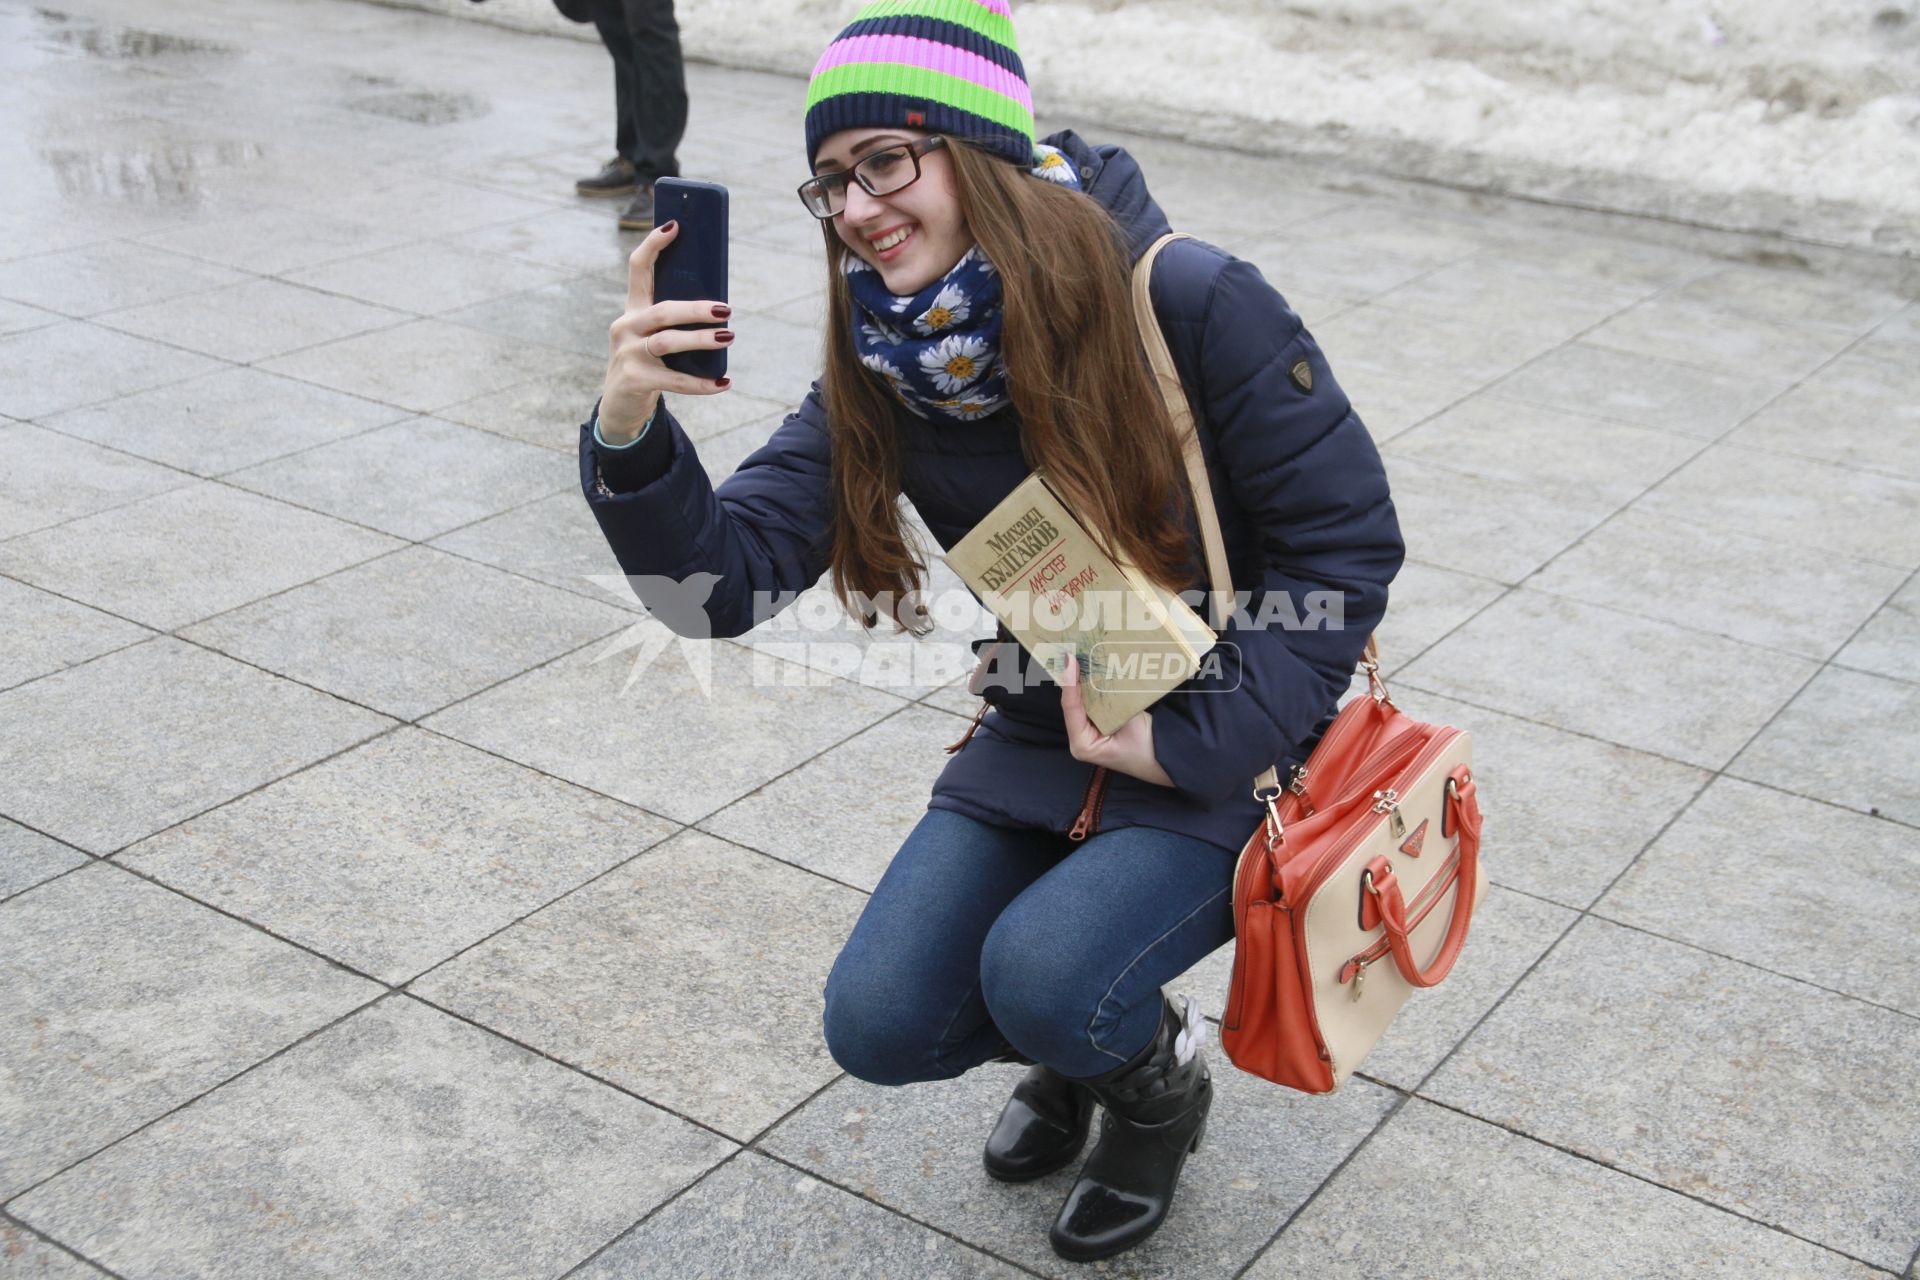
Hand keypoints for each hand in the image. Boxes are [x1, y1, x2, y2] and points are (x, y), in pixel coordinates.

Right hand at [600, 220, 732, 440]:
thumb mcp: (656, 337)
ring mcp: (628, 354)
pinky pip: (674, 380)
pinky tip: (723, 383)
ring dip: (701, 340)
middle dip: (696, 308)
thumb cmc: (648, 363)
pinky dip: (702, 384)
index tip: (675, 225)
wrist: (620, 406)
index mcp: (633, 309)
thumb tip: (720, 307)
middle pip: (663, 310)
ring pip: (669, 342)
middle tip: (726, 308)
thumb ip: (676, 321)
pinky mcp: (634, 380)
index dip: (654, 245)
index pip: (638, 268)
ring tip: (729, 337)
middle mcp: (626, 327)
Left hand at [1058, 651, 1174, 786]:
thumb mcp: (1130, 723)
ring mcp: (1090, 730)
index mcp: (1082, 745)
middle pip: (1073, 702)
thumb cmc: (1150, 749)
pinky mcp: (1101, 722)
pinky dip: (1096, 685)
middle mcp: (1081, 737)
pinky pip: (1094, 701)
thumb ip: (1112, 701)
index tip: (1071, 660)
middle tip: (1072, 651)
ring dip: (1084, 679)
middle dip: (1073, 677)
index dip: (1070, 683)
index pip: (1071, 708)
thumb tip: (1100, 672)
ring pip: (1083, 699)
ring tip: (1081, 654)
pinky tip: (1096, 667)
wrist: (1169, 761)